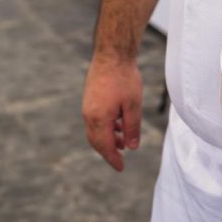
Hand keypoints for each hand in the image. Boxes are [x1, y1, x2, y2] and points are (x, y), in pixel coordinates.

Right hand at [82, 55, 142, 171]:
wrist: (112, 53)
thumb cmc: (124, 78)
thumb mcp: (133, 104)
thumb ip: (132, 127)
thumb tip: (131, 147)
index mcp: (99, 119)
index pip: (105, 146)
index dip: (113, 159)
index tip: (121, 168)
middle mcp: (89, 115)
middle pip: (97, 141)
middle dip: (108, 151)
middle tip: (121, 158)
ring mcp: (87, 106)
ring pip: (95, 130)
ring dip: (108, 138)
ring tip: (123, 141)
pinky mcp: (89, 98)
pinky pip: (95, 119)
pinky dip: (105, 127)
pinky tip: (118, 122)